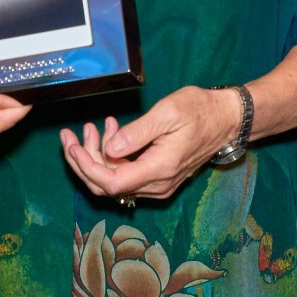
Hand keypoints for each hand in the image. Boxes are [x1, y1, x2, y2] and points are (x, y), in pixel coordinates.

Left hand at [60, 86, 235, 200]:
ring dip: (97, 156)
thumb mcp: (168, 113)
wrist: (227, 120)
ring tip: (93, 126)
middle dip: (84, 161)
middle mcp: (158, 184)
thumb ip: (137, 132)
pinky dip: (112, 156)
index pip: (111, 182)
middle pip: (107, 186)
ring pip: (115, 181)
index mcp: (159, 169)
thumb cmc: (200, 111)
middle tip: (70, 135)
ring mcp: (158, 184)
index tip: (72, 146)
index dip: (87, 167)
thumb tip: (110, 148)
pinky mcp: (158, 178)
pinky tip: (111, 131)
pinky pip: (127, 174)